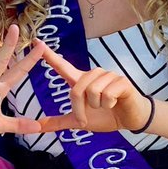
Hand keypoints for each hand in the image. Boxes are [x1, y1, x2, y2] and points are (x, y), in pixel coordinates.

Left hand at [34, 43, 150, 133]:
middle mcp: (93, 74)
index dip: (49, 55)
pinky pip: (107, 95)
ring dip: (97, 106)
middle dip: (80, 110)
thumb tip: (38, 127)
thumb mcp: (79, 121)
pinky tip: (116, 103)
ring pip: (92, 92)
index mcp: (81, 81)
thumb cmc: (105, 116)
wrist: (131, 119)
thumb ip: (59, 122)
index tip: (36, 42)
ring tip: (105, 106)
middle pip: (76, 90)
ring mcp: (108, 75)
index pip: (62, 66)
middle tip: (86, 118)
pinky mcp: (121, 81)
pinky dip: (109, 105)